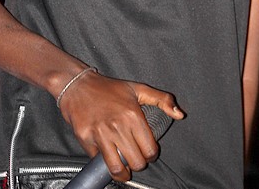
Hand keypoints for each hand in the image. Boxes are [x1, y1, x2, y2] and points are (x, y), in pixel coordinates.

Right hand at [58, 71, 183, 181]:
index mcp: (133, 114)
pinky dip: (105, 164)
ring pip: (117, 167)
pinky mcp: (86, 139)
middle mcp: (118, 126)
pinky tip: (109, 158)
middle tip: (137, 158)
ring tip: (124, 168)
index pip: (150, 149)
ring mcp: (101, 134)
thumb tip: (180, 114)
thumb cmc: (110, 88)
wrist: (79, 86)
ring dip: (123, 172)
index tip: (149, 152)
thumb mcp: (139, 89)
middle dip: (139, 163)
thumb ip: (163, 100)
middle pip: (136, 161)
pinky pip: (99, 161)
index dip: (152, 155)